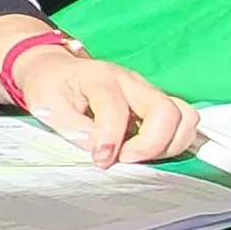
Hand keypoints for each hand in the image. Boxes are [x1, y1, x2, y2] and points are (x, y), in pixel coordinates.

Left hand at [8, 43, 198, 166]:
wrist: (54, 70)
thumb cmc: (50, 86)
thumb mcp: (47, 107)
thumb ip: (73, 130)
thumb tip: (99, 149)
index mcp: (99, 77)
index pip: (116, 109)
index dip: (110, 140)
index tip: (100, 160)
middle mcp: (130, 81)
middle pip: (166, 110)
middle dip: (151, 144)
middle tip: (125, 159)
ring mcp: (147, 91)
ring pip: (183, 116)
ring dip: (168, 143)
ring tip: (138, 156)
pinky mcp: (154, 102)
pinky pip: (181, 121)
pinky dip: (172, 140)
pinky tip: (146, 150)